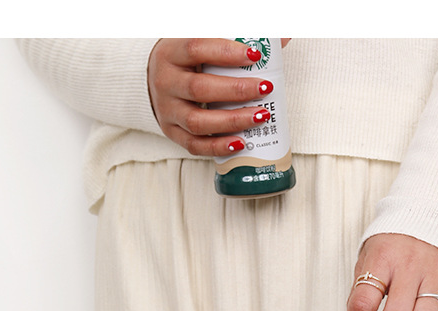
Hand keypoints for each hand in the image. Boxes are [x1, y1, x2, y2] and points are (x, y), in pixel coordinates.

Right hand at [147, 38, 276, 155]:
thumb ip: (234, 37)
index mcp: (171, 52)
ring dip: (232, 121)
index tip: (255, 55)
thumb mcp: (202, 41)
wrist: (156, 80)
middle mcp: (165, 81)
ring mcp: (167, 110)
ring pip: (198, 121)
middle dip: (237, 91)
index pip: (197, 48)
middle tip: (265, 88)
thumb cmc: (187, 60)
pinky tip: (240, 143)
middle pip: (200, 89)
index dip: (227, 52)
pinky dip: (218, 146)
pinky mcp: (172, 132)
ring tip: (260, 116)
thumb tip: (281, 39)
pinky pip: (195, 145)